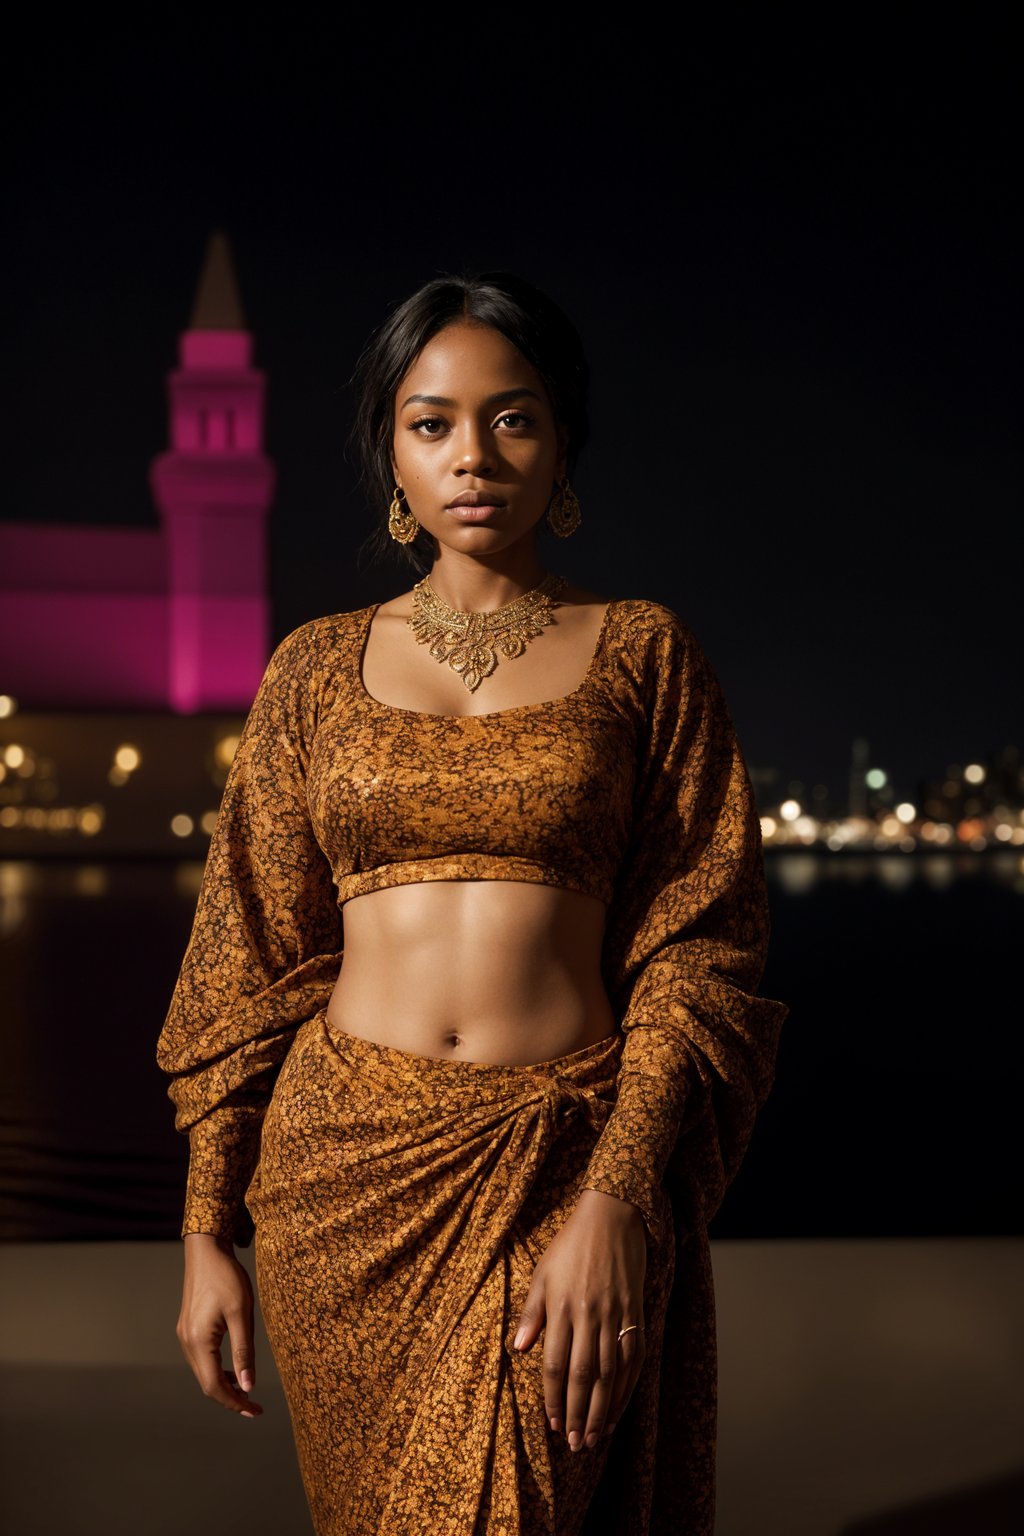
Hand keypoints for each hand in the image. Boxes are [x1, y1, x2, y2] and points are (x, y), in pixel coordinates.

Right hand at [178, 1233, 264, 1417]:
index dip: (234, 1403)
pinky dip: (217, 1369)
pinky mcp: (188, 1328)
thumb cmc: (227, 1278)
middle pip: (206, 1383)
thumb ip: (244, 1351)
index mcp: (199, 1342)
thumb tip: (248, 1386)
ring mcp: (185, 1335)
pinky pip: (201, 1359)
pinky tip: (233, 1368)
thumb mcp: (241, 1314)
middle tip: (254, 1408)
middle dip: (230, 1398)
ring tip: (246, 1391)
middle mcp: (186, 1342)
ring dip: (224, 1384)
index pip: (214, 1386)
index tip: (254, 1411)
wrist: (206, 1250)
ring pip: (203, 1372)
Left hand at [512, 1188, 646, 1450]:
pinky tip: (618, 1409)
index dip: (553, 1397)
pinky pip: (633, 1360)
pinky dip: (626, 1388)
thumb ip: (531, 1314)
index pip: (555, 1364)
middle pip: (584, 1376)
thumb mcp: (542, 1274)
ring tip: (594, 1437)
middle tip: (574, 1444)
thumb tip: (519, 1350)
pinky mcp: (637, 1314)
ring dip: (602, 1409)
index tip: (551, 1424)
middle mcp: (591, 1316)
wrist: (612, 1218)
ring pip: (610, 1374)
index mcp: (563, 1307)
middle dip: (578, 1414)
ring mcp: (617, 1316)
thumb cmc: (570, 1246)